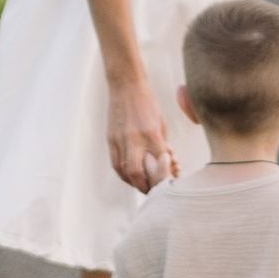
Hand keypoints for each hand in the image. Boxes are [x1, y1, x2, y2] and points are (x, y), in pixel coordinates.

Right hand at [107, 72, 176, 192]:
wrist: (126, 85)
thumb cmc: (148, 102)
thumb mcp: (160, 122)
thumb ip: (161, 143)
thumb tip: (165, 162)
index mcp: (151, 133)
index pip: (158, 163)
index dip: (163, 175)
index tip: (168, 180)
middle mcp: (134, 139)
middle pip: (137, 173)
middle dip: (145, 187)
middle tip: (152, 192)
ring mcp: (119, 139)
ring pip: (123, 171)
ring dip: (132, 183)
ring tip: (141, 186)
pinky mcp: (110, 138)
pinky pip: (115, 162)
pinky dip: (122, 173)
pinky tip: (129, 176)